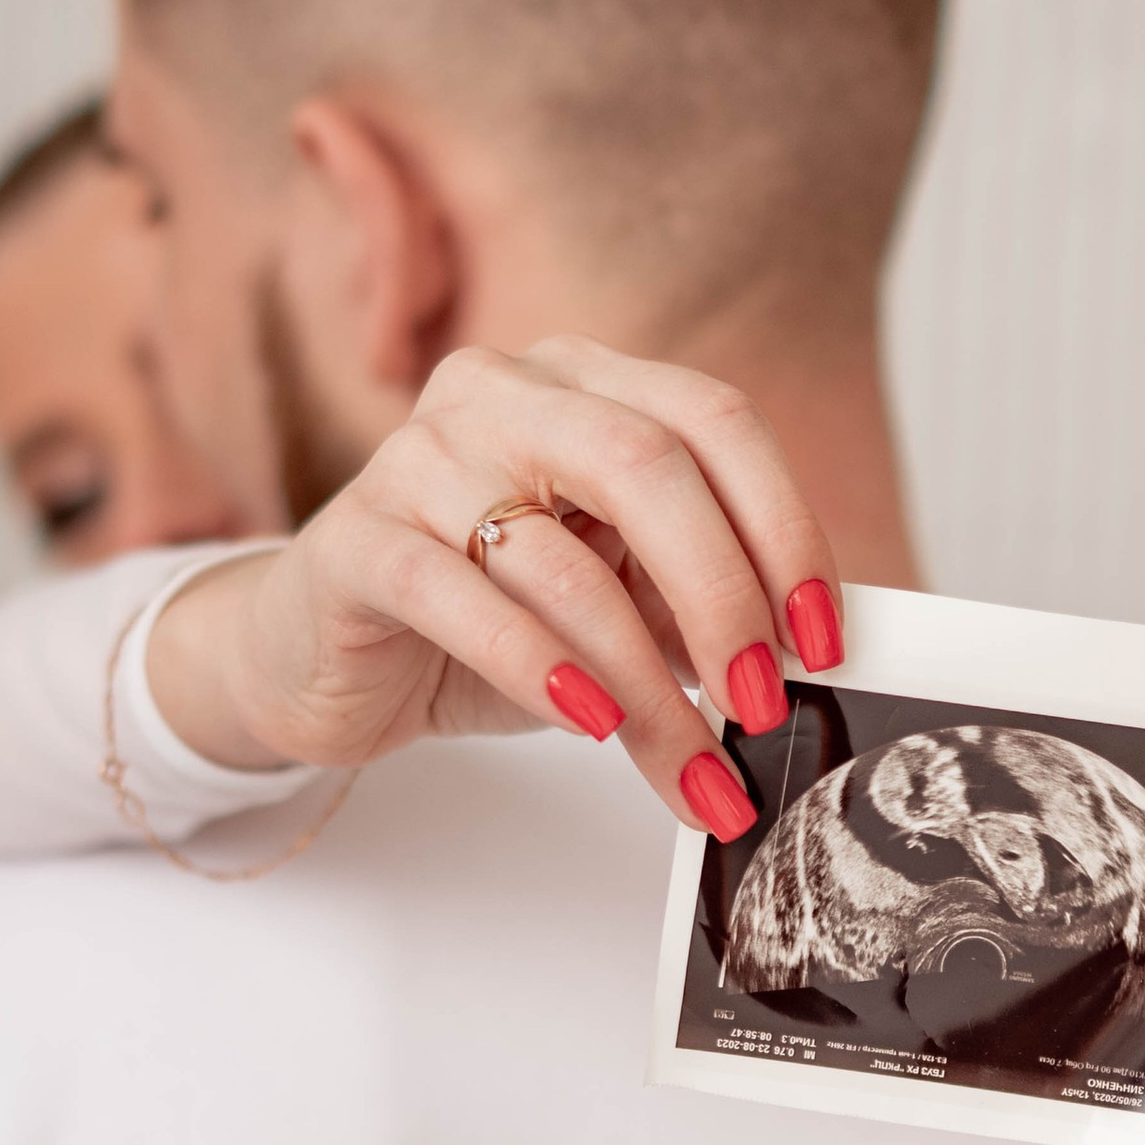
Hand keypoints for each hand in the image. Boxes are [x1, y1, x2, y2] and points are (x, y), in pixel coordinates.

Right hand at [147, 339, 847, 841]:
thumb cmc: (486, 621)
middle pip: (647, 465)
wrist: (322, 658)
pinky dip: (538, 667)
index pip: (715, 420)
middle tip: (760, 702)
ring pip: (560, 557)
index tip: (821, 639)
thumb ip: (697, 609)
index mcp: (586, 384)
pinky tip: (587, 721)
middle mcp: (502, 394)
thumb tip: (803, 669)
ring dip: (643, 677)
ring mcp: (419, 457)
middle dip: (722, 594)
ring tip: (688, 760)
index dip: (784, 527)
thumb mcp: (618, 605)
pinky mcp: (355, 540)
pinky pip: (460, 598)